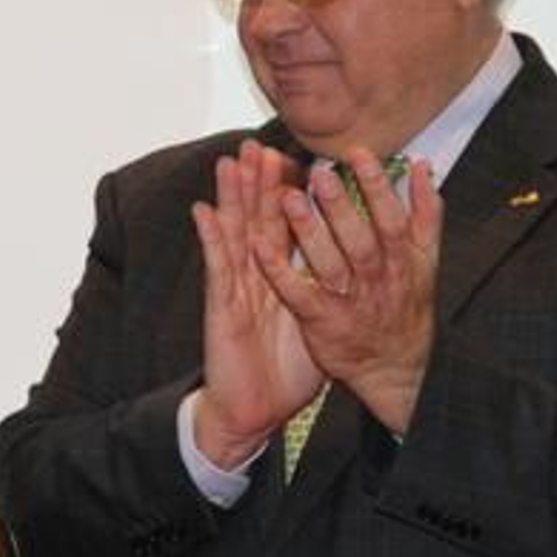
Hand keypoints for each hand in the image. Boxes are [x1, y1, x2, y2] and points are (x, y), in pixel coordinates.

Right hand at [190, 139, 324, 465]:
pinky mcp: (221, 307)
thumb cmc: (285, 373)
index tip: (296, 157)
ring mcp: (236, 289)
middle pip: (256, 220)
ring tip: (229, 161)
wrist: (253, 411)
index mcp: (280, 279)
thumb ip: (327, 293)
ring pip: (234, 233)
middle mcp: (255, 278)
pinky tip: (202, 209)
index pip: (284, 227)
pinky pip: (217, 268)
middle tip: (258, 144)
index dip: (288, 193)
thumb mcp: (317, 325)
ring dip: (230, 196)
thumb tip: (354, 274)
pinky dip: (209, 237)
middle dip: (257, 182)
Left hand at [252, 148, 442, 432]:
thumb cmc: (406, 306)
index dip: (377, 187)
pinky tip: (257, 245)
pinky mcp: (321, 321)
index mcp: (402, 260)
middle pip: (359, 238)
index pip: (391, 218)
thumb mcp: (427, 261)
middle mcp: (377, 279)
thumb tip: (421, 165)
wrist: (396, 369)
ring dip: (308, 231)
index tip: (358, 154)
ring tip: (287, 198)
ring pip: (328, 263)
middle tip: (319, 172)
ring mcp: (349, 301)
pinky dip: (279, 270)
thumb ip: (426, 214)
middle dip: (340, 205)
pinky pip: (298, 294)